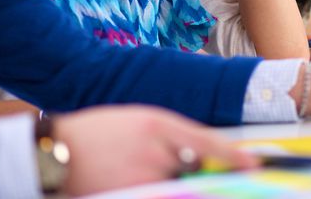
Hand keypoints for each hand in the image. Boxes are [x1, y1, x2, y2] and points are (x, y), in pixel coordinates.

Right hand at [55, 105, 257, 195]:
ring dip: (178, 186)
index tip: (254, 165)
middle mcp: (155, 151)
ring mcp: (142, 176)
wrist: (57, 149)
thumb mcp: (142, 120)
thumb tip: (204, 154)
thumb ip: (174, 136)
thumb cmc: (101, 131)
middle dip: (203, 176)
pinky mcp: (130, 195)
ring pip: (178, 187)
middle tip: (207, 177)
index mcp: (159, 125)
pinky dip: (163, 193)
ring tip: (162, 176)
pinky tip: (151, 184)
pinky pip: (159, 196)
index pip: (208, 143)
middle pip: (195, 171)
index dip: (234, 157)